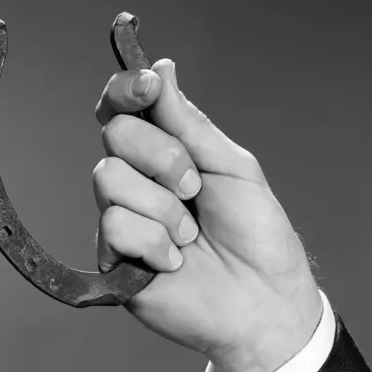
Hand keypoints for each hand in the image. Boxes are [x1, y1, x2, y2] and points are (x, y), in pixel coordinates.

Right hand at [93, 59, 322, 371]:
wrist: (263, 301)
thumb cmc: (257, 236)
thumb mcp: (232, 168)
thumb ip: (190, 124)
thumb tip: (163, 70)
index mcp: (166, 156)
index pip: (127, 110)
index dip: (128, 91)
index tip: (148, 87)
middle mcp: (138, 183)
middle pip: (115, 135)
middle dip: (163, 157)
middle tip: (195, 189)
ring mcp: (124, 219)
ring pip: (108, 179)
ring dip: (163, 208)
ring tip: (190, 236)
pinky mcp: (113, 258)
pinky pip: (114, 226)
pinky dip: (155, 243)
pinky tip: (174, 263)